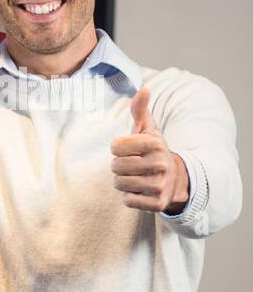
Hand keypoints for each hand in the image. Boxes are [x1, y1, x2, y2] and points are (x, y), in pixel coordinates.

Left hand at [110, 87, 187, 212]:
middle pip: (115, 166)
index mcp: (155, 144)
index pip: (115, 146)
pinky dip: (129, 197)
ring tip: (137, 178)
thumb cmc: (153, 152)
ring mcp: (160, 185)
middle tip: (133, 166)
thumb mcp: (149, 130)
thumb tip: (143, 88)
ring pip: (119, 184)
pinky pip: (127, 200)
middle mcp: (160, 164)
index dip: (118, 149)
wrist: (175, 180)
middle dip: (119, 167)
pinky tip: (141, 191)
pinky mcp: (156, 203)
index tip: (130, 150)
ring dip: (123, 182)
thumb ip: (140, 110)